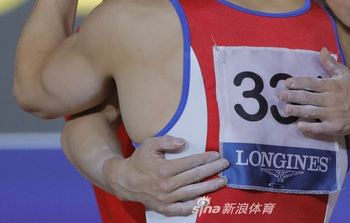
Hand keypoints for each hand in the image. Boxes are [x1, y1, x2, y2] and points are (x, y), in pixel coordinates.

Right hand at [104, 135, 228, 215]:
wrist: (124, 181)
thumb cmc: (139, 160)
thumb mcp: (150, 144)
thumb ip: (167, 141)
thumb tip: (184, 142)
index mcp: (164, 169)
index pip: (190, 163)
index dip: (205, 158)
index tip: (216, 155)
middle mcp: (167, 185)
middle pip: (195, 176)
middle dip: (212, 170)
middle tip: (225, 165)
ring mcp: (166, 199)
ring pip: (193, 193)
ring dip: (209, 187)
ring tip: (222, 181)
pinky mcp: (164, 208)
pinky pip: (182, 209)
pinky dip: (195, 206)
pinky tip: (206, 201)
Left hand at [278, 48, 349, 135]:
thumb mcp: (345, 74)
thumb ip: (332, 63)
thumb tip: (322, 50)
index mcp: (332, 86)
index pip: (312, 83)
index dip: (298, 82)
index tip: (287, 82)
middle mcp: (331, 99)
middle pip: (308, 97)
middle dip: (293, 96)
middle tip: (281, 95)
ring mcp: (332, 114)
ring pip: (312, 112)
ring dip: (298, 111)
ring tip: (286, 109)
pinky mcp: (334, 127)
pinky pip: (320, 128)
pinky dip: (309, 127)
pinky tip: (299, 126)